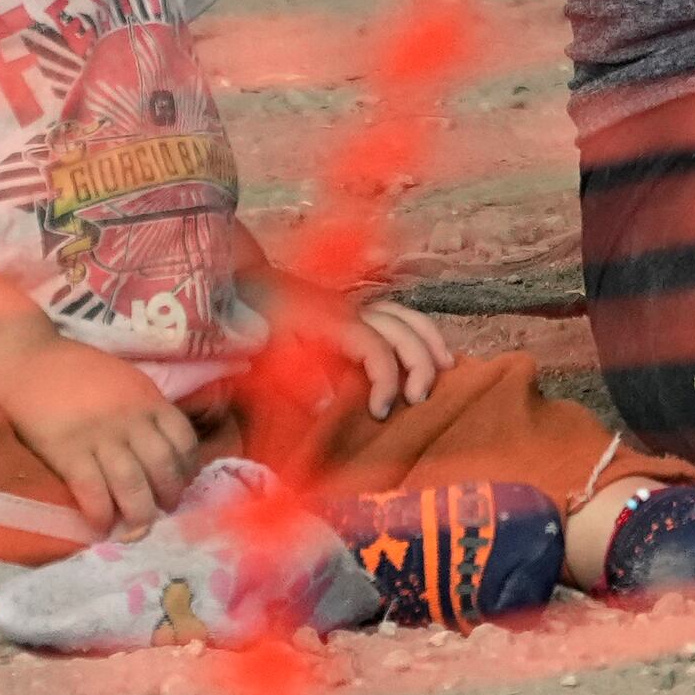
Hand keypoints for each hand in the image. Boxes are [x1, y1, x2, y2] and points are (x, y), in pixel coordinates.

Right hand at [2, 338, 198, 535]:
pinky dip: (101, 512)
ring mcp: (99, 436)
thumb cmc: (76, 371)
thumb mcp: (124, 381)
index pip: (183, 439)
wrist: (26, 363)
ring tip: (139, 526)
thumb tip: (162, 443)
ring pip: (132, 483)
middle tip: (163, 510)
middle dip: (168, 494)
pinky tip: (101, 524)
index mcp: (147, 399)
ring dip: (140, 511)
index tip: (182, 482)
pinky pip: (92, 490)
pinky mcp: (67, 451)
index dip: (187, 467)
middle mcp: (129, 419)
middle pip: (162, 466)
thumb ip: (145, 408)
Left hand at [253, 279, 455, 418]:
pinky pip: (399, 314)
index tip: (381, 413)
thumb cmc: (258, 319)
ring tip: (447, 368)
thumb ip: (300, 381)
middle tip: (417, 400)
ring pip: (408, 317)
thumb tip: (329, 408)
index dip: (386, 382)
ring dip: (430, 342)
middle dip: (418, 364)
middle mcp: (355, 311)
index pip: (377, 350)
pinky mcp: (356, 308)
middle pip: (403, 331)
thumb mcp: (272, 353)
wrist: (247, 281)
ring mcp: (358, 306)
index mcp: (336, 323)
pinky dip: (419, 330)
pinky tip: (428, 348)